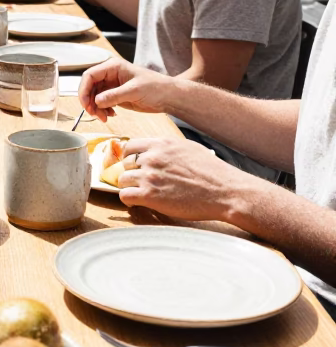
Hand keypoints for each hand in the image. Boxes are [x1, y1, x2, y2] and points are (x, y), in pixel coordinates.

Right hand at [78, 57, 174, 122]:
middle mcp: (110, 74)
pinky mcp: (116, 95)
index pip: (90, 75)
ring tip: (105, 118)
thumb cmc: (155, 87)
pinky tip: (111, 115)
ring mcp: (112, 85)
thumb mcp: (134, 91)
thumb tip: (96, 101)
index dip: (84, 90)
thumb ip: (114, 95)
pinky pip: (102, 102)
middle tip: (95, 115)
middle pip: (89, 87)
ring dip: (96, 108)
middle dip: (90, 102)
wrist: (168, 97)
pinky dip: (103, 110)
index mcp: (113, 66)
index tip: (86, 105)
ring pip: (94, 96)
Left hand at [116, 137, 238, 223]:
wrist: (225, 191)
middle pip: (125, 164)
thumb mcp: (189, 149)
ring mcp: (149, 176)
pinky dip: (129, 200)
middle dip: (131, 173)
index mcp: (162, 144)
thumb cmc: (212, 172)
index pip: (130, 146)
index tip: (135, 166)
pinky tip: (138, 202)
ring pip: (122, 180)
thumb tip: (158, 150)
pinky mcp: (149, 195)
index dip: (131, 157)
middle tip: (140, 182)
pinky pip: (125, 196)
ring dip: (129, 187)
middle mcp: (152, 157)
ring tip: (140, 193)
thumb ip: (168, 149)